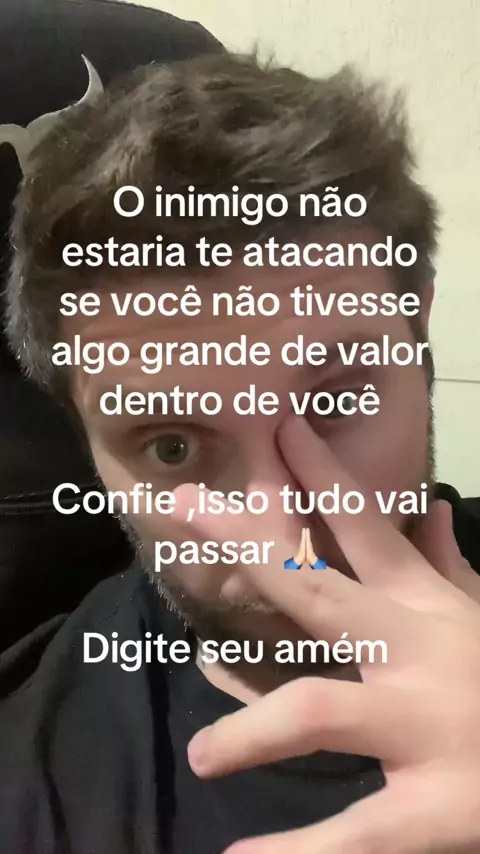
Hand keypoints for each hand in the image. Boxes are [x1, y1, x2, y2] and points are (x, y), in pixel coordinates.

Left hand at [186, 417, 479, 852]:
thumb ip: (450, 567)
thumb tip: (433, 507)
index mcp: (426, 609)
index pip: (366, 527)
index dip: (321, 474)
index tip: (279, 428)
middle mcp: (414, 652)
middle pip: (321, 593)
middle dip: (253, 548)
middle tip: (189, 512)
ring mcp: (420, 726)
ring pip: (321, 710)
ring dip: (254, 730)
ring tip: (202, 754)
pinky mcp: (436, 806)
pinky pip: (359, 833)